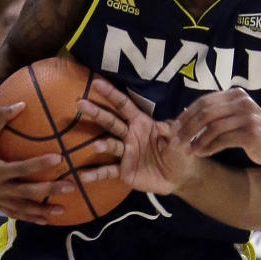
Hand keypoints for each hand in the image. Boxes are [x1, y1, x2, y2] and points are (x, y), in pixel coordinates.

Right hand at [0, 103, 75, 223]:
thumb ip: (1, 116)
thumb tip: (23, 103)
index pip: (21, 168)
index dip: (39, 164)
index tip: (59, 158)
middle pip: (26, 192)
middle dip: (49, 190)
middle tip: (71, 185)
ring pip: (21, 208)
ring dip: (42, 210)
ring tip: (62, 210)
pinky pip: (14, 213)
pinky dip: (29, 217)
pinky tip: (46, 219)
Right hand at [75, 78, 187, 194]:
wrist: (180, 176)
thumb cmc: (179, 151)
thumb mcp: (179, 139)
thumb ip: (171, 131)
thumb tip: (163, 126)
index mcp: (141, 123)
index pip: (124, 105)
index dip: (111, 94)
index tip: (97, 82)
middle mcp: (130, 135)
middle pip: (111, 121)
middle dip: (97, 112)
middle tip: (80, 103)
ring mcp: (125, 153)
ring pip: (110, 145)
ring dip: (101, 145)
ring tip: (96, 146)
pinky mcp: (124, 170)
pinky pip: (108, 171)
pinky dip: (96, 174)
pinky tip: (83, 175)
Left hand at [180, 88, 260, 165]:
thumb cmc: (253, 132)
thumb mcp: (236, 117)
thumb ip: (216, 114)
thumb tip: (184, 117)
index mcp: (236, 94)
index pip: (204, 101)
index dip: (186, 115)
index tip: (174, 129)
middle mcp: (242, 101)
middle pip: (206, 112)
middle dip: (187, 128)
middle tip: (176, 141)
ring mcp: (248, 116)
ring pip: (212, 127)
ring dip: (196, 140)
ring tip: (188, 150)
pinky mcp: (251, 133)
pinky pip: (223, 140)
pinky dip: (208, 147)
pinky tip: (202, 154)